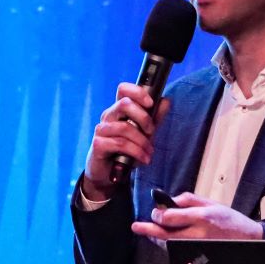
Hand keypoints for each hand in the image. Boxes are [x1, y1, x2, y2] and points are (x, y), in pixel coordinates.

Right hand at [82, 83, 170, 201]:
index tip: (151, 103)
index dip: (137, 92)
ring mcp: (102, 130)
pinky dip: (136, 152)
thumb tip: (166, 101)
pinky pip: (120, 144)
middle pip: (124, 104)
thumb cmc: (126, 151)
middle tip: (152, 131)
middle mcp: (109, 116)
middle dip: (143, 118)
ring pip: (124, 127)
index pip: (123, 90)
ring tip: (149, 152)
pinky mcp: (98, 144)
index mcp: (119, 110)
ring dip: (142, 141)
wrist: (110, 174)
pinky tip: (143, 159)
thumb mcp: (144, 134)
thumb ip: (154, 118)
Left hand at [132, 192, 263, 240]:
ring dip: (157, 239)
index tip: (154, 213)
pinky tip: (164, 239)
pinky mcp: (197, 258)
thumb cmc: (229, 219)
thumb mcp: (211, 203)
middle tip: (136, 227)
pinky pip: (177, 252)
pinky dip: (168, 245)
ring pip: (169, 246)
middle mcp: (198, 235)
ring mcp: (197, 249)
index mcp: (201, 218)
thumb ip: (188, 200)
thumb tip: (169, 201)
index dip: (158, 215)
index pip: (171, 218)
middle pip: (166, 235)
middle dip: (149, 231)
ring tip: (148, 232)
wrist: (248, 240)